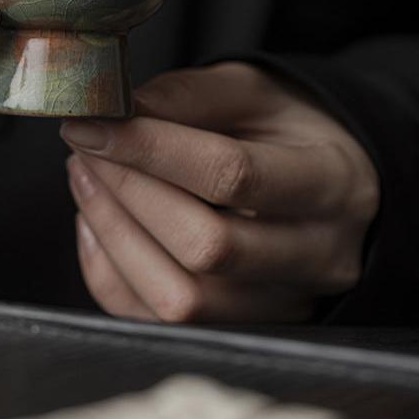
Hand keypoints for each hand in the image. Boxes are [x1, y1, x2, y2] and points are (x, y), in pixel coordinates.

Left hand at [61, 63, 378, 322]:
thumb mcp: (253, 91)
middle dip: (127, 194)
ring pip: (180, 299)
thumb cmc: (288, 130)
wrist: (334, 182)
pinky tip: (97, 224)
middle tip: (84, 149)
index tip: (89, 125)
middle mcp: (317, 256)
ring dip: (113, 236)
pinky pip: (158, 322)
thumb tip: (115, 112)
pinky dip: (112, 274)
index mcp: (329, 181)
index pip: (231, 174)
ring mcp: (284, 305)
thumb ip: (188, 96)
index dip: (147, 149)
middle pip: (205, 247)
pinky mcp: (243, 328)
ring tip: (85, 179)